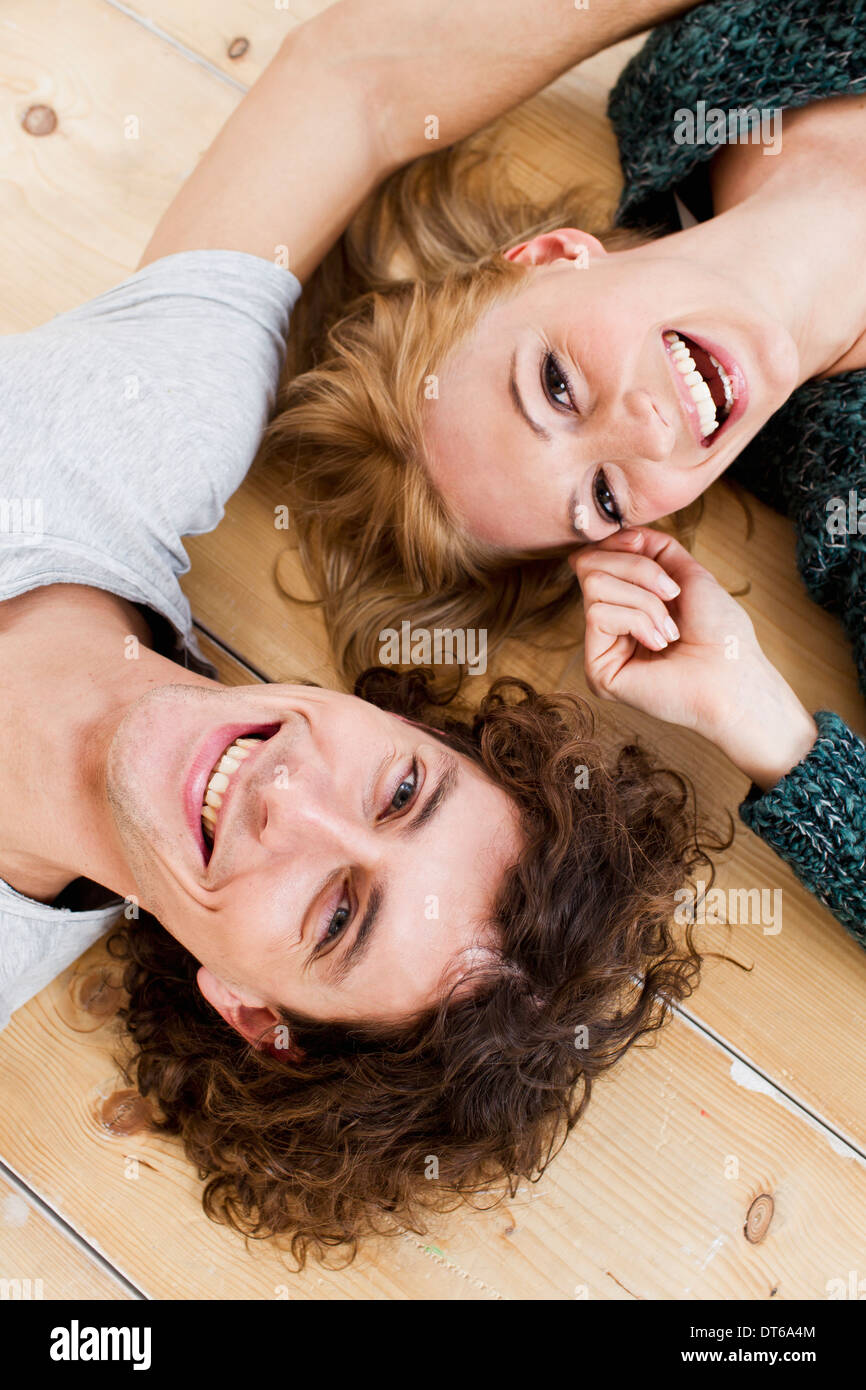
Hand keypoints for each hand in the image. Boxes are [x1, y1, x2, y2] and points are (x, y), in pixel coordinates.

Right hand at [570, 528, 817, 789]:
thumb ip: (653, 548)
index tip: (651, 554)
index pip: (598, 555)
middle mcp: (610, 623)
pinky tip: (659, 644)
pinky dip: (638, 621)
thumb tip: (619, 533)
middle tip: (672, 596)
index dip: (622, 546)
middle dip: (639, 570)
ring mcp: (601, 646)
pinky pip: (599, 614)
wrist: (732, 673)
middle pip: (590, 563)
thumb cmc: (720, 631)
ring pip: (595, 585)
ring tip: (671, 630)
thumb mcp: (687, 574)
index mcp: (628, 602)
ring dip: (645, 601)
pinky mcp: (597, 668)